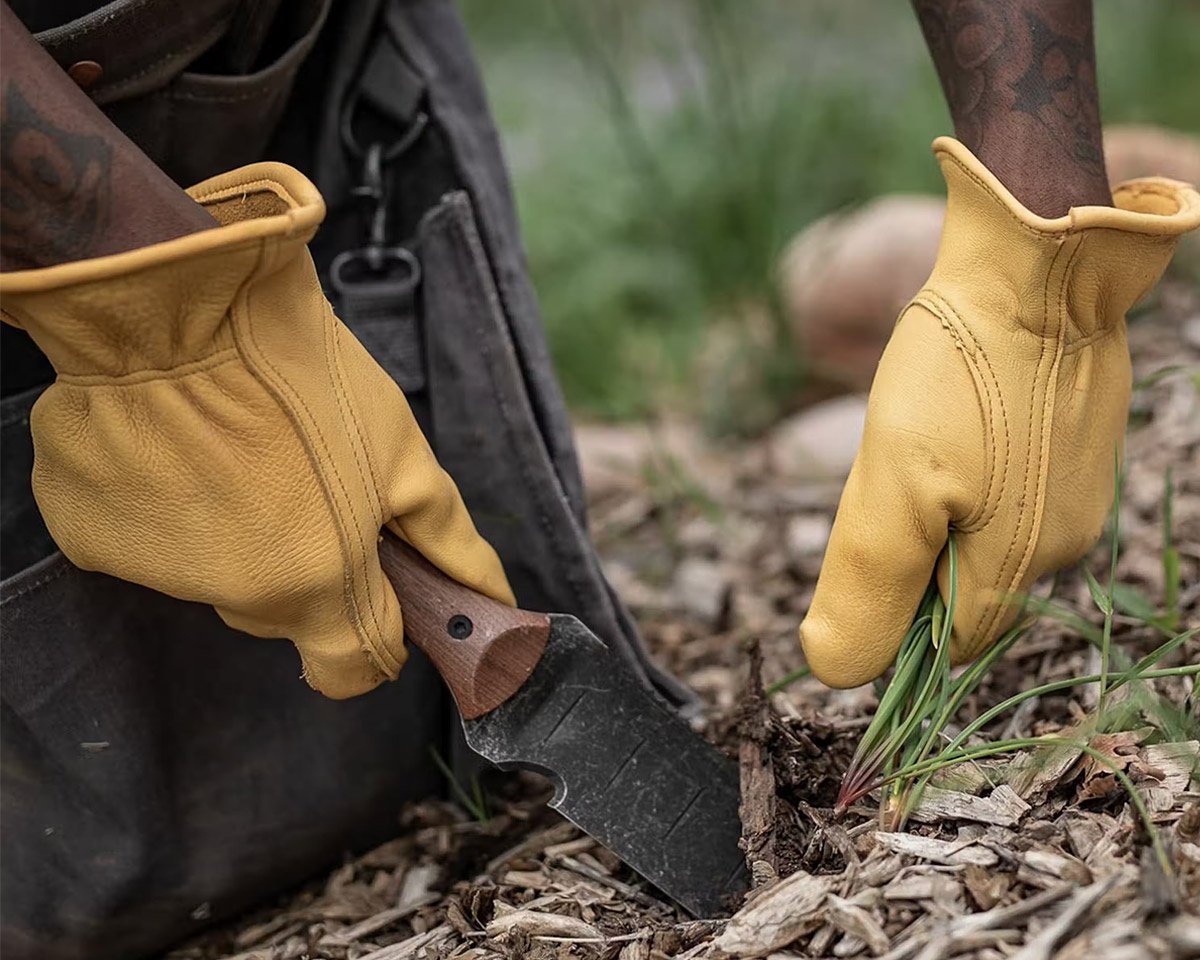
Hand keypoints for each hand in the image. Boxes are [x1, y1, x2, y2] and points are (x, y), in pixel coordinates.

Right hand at [0, 162, 513, 698]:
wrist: (176, 304)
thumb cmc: (305, 378)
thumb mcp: (401, 454)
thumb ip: (445, 540)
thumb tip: (492, 598)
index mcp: (318, 587)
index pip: (350, 670)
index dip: (371, 634)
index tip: (373, 589)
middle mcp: (236, 599)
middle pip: (283, 614)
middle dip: (304, 567)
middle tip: (303, 484)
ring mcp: (155, 572)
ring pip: (215, 574)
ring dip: (233, 531)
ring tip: (236, 449)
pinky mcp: (88, 537)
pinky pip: (145, 540)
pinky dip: (163, 507)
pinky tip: (173, 446)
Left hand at [800, 138, 1199, 687]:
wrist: (1037, 263)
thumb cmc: (959, 375)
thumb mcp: (893, 487)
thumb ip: (868, 585)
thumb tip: (836, 670)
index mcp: (1022, 562)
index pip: (947, 643)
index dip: (893, 625)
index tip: (857, 565)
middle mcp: (1065, 539)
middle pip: (965, 589)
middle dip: (913, 559)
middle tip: (885, 485)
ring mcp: (1077, 486)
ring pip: (984, 536)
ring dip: (939, 514)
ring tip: (920, 445)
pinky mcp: (1075, 440)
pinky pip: (1009, 488)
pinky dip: (968, 474)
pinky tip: (953, 423)